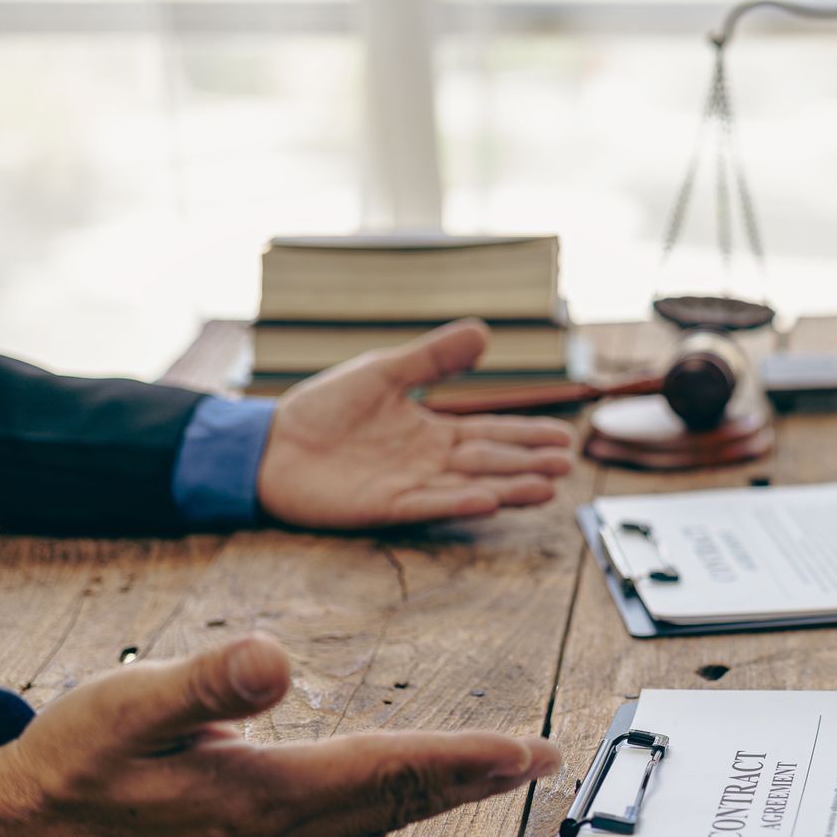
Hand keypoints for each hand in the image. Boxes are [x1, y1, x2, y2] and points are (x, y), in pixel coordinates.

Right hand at [0, 633, 559, 836]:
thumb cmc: (65, 770)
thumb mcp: (122, 709)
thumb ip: (204, 683)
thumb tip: (275, 657)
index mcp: (261, 798)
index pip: (388, 772)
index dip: (463, 759)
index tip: (527, 750)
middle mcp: (277, 832)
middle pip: (399, 799)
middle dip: (475, 778)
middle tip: (543, 759)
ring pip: (377, 816)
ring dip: (442, 792)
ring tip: (499, 771)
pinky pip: (345, 824)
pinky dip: (392, 802)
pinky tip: (406, 792)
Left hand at [258, 320, 574, 528]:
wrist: (269, 444)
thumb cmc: (322, 410)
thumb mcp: (384, 372)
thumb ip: (433, 358)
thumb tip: (484, 330)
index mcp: (431, 431)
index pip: (491, 433)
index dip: (527, 435)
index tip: (564, 436)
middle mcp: (428, 461)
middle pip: (490, 462)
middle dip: (529, 463)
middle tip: (568, 464)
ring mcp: (409, 485)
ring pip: (470, 486)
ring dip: (509, 488)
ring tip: (547, 488)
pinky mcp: (383, 506)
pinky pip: (428, 504)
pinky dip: (459, 503)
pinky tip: (489, 500)